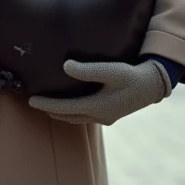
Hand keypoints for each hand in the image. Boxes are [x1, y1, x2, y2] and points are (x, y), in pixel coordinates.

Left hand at [26, 59, 171, 126]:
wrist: (153, 86)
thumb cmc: (132, 76)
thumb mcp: (110, 70)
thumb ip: (87, 70)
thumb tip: (65, 67)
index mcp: (96, 107)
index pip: (63, 108)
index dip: (46, 104)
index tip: (30, 100)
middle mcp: (99, 116)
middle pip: (67, 116)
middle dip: (50, 111)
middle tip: (34, 104)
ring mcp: (105, 117)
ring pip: (76, 118)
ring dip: (60, 113)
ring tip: (47, 106)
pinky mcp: (110, 114)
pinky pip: (84, 116)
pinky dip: (72, 112)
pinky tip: (69, 105)